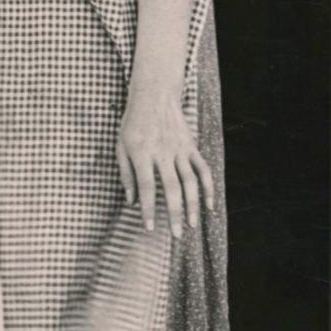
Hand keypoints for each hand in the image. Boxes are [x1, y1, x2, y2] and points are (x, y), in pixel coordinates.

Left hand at [117, 88, 214, 238]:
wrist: (154, 95)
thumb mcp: (121, 145)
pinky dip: (208, 188)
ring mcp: (180, 149)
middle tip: (175, 235)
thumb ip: (126, 174)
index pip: (147, 186)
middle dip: (174, 214)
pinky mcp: (191, 147)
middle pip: (172, 188)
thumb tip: (132, 201)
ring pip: (191, 181)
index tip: (149, 228)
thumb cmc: (133, 122)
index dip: (148, 209)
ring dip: (192, 205)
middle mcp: (163, 152)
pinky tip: (209, 205)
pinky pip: (203, 169)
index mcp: (142, 153)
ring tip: (191, 225)